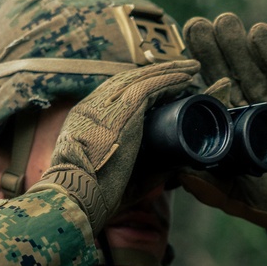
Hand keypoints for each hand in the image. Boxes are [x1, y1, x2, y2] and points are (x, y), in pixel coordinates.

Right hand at [28, 59, 199, 234]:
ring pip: (141, 79)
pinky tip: (186, 79)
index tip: (158, 85)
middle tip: (180, 70)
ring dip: (169, 72)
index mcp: (83, 121)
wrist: (75, 195)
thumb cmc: (91, 196)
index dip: (136, 86)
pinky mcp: (122, 111)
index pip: (112, 94)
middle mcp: (92, 107)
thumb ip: (136, 168)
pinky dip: (169, 81)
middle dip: (155, 73)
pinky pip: (149, 87)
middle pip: (127, 81)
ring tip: (191, 69)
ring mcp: (105, 106)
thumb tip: (170, 167)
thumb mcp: (109, 176)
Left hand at [181, 13, 266, 252]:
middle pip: (229, 73)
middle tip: (197, 25)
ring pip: (253, 69)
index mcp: (228, 127)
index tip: (180, 54)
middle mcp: (248, 110)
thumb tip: (178, 173)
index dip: (196, 71)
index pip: (209, 93)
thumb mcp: (228, 193)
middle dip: (213, 50)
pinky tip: (259, 33)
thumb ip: (205, 182)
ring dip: (238, 45)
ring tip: (224, 21)